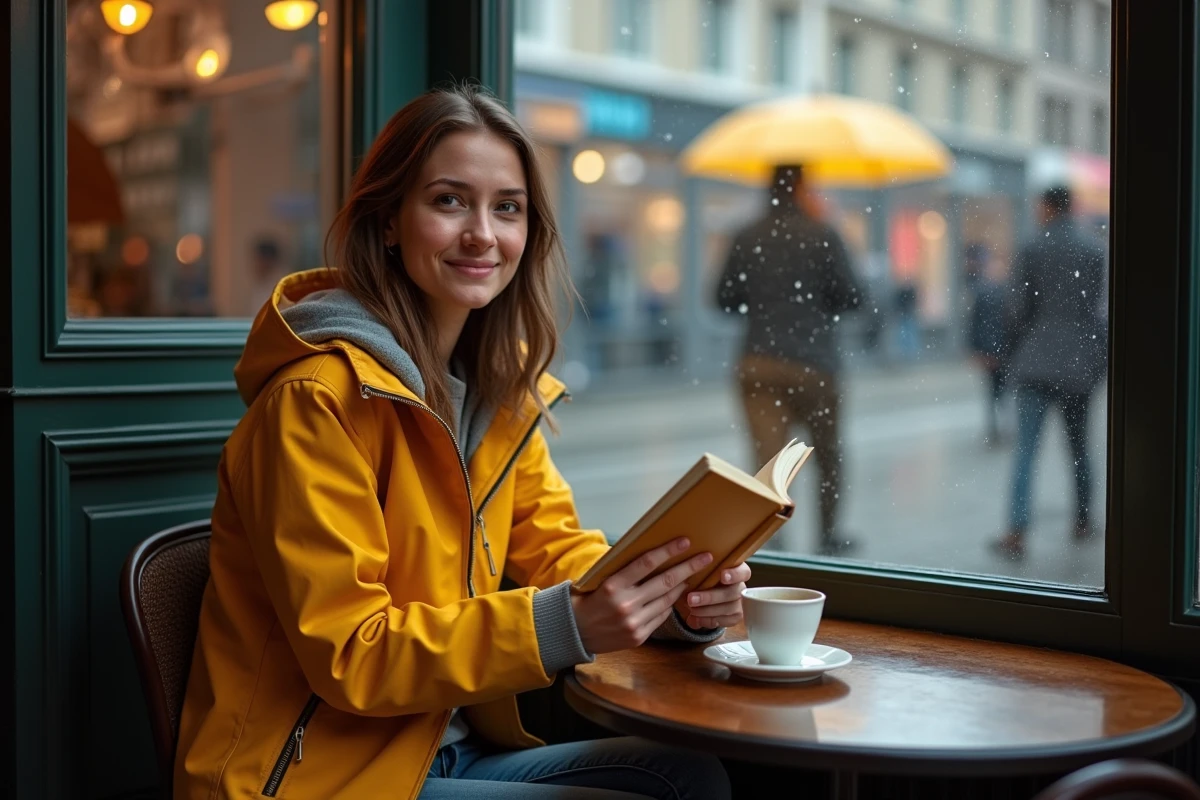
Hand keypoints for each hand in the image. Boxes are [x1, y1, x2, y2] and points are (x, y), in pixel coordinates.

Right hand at [571, 537, 713, 654]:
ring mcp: (634, 623)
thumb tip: (652, 555)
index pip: (646, 563)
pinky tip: (674, 595)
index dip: (668, 551)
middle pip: (665, 581)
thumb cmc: (587, 599)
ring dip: (682, 586)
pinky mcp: (639, 637)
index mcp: (613, 585)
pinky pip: (661, 616)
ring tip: (693, 575)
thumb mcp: (600, 579)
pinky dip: (669, 604)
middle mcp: (625, 604)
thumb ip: (624, 570)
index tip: (685, 542)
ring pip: (667, 600)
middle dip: (688, 567)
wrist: (574, 632)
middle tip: (705, 557)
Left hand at [675, 562, 750, 629]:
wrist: (705, 596)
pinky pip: (725, 621)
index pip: (743, 572)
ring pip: (728, 608)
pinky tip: (696, 619)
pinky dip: (708, 621)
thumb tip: (690, 566)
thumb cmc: (704, 578)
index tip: (722, 576)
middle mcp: (740, 587)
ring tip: (691, 610)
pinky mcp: (735, 617)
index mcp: (736, 570)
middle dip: (710, 597)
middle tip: (691, 599)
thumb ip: (699, 571)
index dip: (735, 574)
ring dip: (707, 610)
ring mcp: (740, 603)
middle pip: (732, 593)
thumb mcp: (702, 572)